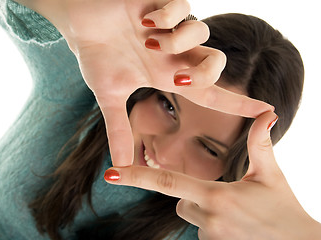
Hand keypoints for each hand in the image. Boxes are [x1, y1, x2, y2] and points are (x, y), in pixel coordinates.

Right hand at [16, 0, 272, 166]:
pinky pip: (183, 7)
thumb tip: (119, 167)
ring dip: (174, 40)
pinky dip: (165, 15)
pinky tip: (143, 18)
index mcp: (166, 74)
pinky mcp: (164, 2)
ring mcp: (171, 27)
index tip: (266, 112)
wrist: (81, 22)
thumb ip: (119, 130)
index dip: (238, 103)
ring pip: (201, 33)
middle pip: (216, 64)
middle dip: (205, 72)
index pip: (210, 92)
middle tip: (176, 78)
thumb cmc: (95, 55)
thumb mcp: (109, 96)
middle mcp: (175, 53)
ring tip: (146, 37)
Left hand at [104, 111, 320, 238]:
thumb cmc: (285, 211)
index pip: (167, 182)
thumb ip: (261, 145)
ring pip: (190, 214)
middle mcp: (207, 219)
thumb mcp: (271, 176)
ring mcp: (209, 238)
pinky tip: (234, 226)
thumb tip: (267, 113)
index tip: (110, 173)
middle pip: (180, 200)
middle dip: (194, 194)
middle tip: (227, 197)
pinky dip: (211, 224)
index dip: (137, 176)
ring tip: (236, 213)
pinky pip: (201, 230)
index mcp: (216, 196)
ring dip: (204, 210)